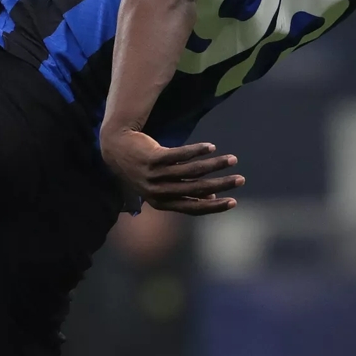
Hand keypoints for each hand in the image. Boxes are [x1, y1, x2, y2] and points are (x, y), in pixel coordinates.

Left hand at [100, 131, 242, 213]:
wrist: (115, 148)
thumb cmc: (142, 168)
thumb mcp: (161, 184)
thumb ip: (182, 192)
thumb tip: (210, 198)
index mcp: (161, 203)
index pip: (192, 207)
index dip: (214, 206)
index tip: (233, 202)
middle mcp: (157, 191)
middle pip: (195, 189)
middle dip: (221, 185)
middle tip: (240, 180)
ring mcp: (153, 175)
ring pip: (190, 171)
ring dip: (214, 165)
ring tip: (232, 159)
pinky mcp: (152, 157)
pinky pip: (179, 155)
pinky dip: (196, 151)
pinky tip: (211, 147)